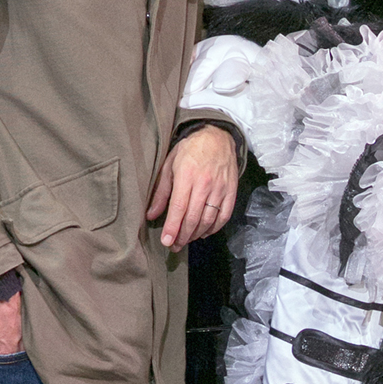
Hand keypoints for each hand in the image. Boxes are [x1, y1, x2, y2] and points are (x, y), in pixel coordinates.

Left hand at [147, 124, 238, 250]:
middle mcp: (205, 184)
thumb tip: (151, 215)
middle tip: (174, 246)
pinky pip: (224, 216)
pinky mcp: (231, 192)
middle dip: (182, 236)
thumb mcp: (169, 165)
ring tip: (186, 240)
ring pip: (208, 220)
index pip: (178, 207)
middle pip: (193, 217)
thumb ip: (161, 191)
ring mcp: (220, 188)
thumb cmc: (190, 150)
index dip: (172, 227)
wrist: (217, 137)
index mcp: (186, 175)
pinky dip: (214, 228)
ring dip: (196, 234)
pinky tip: (204, 232)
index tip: (167, 241)